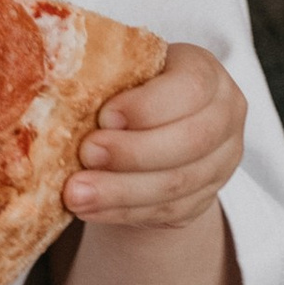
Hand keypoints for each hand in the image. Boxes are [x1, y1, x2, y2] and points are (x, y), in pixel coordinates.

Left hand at [63, 42, 244, 228]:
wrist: (152, 131)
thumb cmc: (130, 90)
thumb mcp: (125, 72)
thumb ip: (108, 77)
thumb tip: (58, 87)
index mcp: (205, 72)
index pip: (189, 88)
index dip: (147, 107)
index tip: (103, 117)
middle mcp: (225, 115)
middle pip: (190, 141)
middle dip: (132, 153)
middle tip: (86, 155)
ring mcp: (220, 162)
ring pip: (177, 184)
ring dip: (121, 191)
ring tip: (76, 193)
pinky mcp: (204, 199)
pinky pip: (166, 211)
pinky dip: (123, 212)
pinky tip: (90, 210)